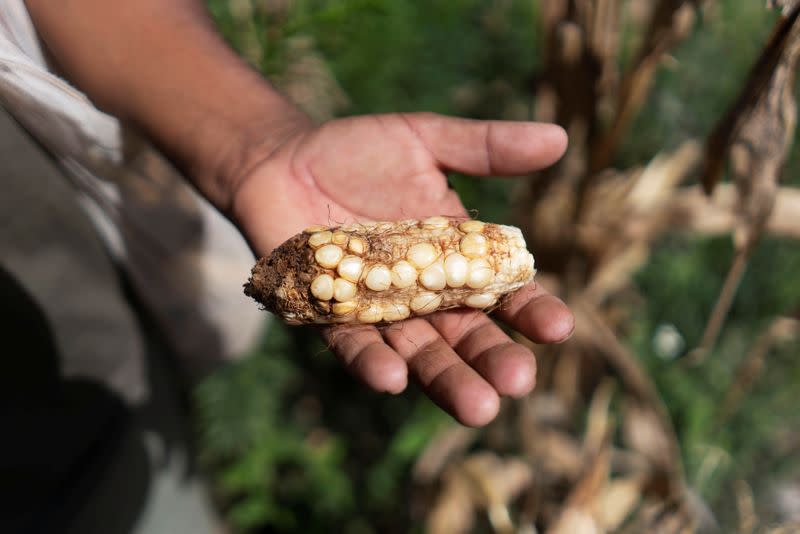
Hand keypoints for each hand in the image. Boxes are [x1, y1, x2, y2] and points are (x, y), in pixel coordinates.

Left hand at [232, 112, 573, 425]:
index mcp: (455, 258)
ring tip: (477, 408)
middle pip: (465, 336)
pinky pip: (354, 345)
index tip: (558, 328)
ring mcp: (379, 309)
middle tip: (517, 383)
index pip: (503, 293)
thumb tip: (561, 138)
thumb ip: (486, 147)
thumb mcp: (426, 140)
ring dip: (445, 379)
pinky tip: (393, 380)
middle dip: (491, 360)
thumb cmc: (358, 151)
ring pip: (418, 353)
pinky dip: (372, 362)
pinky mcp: (330, 315)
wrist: (282, 159)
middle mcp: (423, 294)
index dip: (530, 311)